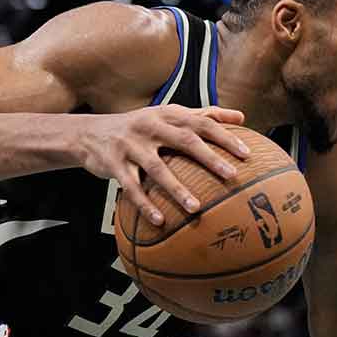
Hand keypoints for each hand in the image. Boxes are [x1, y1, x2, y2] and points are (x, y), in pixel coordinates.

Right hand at [78, 105, 248, 224]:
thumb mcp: (168, 115)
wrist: (90, 133)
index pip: (201, 122)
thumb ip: (203, 115)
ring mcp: (131, 145)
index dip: (224, 137)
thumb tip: (241, 117)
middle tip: (231, 176)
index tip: (247, 154)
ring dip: (177, 189)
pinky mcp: (114, 164)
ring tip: (196, 208)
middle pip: (185, 140)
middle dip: (209, 158)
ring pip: (158, 168)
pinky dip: (145, 205)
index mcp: (168, 114)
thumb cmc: (139, 127)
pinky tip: (160, 221)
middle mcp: (150, 126)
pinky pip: (132, 188)